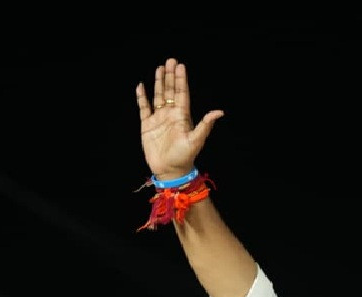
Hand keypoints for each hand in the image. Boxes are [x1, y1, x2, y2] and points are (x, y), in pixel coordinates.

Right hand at [135, 58, 224, 179]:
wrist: (169, 170)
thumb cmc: (184, 157)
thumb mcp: (196, 140)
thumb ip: (206, 125)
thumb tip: (220, 112)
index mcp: (182, 116)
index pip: (181, 94)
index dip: (181, 80)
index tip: (180, 66)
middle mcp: (170, 114)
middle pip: (170, 91)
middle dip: (170, 76)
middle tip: (170, 60)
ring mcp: (159, 119)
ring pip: (158, 96)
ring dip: (158, 82)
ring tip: (159, 68)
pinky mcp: (147, 125)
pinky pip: (143, 108)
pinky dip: (142, 97)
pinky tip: (141, 86)